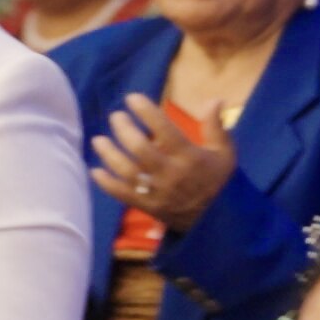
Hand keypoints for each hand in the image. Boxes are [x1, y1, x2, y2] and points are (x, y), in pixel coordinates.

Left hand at [88, 95, 236, 231]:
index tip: (132, 98)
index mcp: (189, 157)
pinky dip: (106, 183)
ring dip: (109, 154)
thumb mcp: (225, 153)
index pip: (164, 130)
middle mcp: (170, 173)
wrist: (216, 221)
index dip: (146, 111)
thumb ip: (216, 127)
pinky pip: (122, 194)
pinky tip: (94, 170)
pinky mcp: (147, 206)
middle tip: (115, 117)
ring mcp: (156, 191)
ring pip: (126, 171)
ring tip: (98, 139)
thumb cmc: (218, 182)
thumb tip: (214, 100)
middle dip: (124, 129)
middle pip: (140, 148)